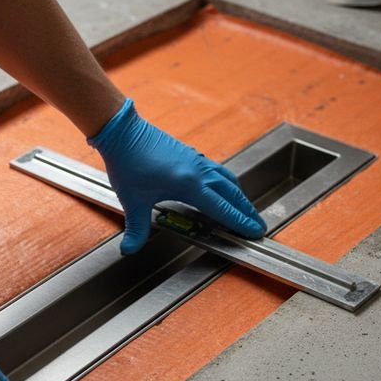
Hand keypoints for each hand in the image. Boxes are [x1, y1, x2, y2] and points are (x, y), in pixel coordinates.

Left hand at [88, 99, 265, 253]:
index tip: (254, 231)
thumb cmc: (128, 162)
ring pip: (227, 179)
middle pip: (232, 193)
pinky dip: (227, 182)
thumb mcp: (132, 202)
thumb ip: (136, 229)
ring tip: (245, 208)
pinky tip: (222, 187)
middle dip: (247, 211)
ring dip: (239, 195)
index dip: (239, 222)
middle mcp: (198, 171)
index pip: (222, 209)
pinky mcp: (191, 154)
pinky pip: (217, 170)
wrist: (123, 131)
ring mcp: (196, 160)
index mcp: (189, 184)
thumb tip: (129, 249)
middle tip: (258, 224)